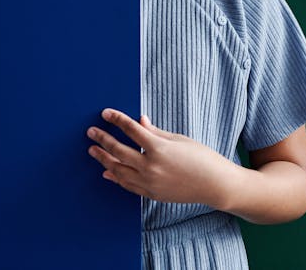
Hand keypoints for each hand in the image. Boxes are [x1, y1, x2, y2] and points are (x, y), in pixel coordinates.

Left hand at [86, 109, 238, 206]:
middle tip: (91, 132)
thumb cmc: (202, 158)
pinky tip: (107, 171)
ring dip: (104, 159)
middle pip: (119, 150)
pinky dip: (115, 177)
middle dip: (103, 139)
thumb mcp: (180, 140)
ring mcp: (149, 182)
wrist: (214, 185)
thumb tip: (140, 121)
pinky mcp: (151, 193)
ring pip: (118, 169)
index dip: (117, 120)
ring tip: (93, 150)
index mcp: (159, 148)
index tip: (105, 113)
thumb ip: (156, 132)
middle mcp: (150, 166)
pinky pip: (127, 185)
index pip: (131, 130)